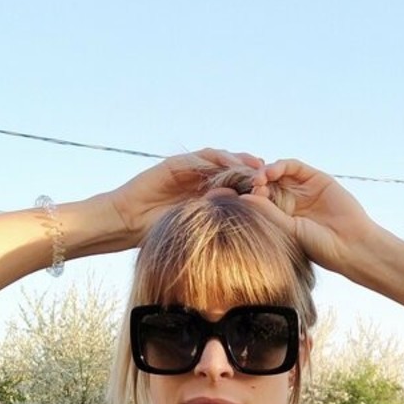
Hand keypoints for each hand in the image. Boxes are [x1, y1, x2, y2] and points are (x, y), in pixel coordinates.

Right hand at [102, 148, 264, 248]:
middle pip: (235, 174)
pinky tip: (236, 163)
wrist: (127, 223)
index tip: (275, 201)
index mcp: (208, 199)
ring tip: (260, 167)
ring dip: (243, 163)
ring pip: (224, 161)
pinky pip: (206, 157)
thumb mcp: (194, 234)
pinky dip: (222, 158)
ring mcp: (192, 171)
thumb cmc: (157, 235)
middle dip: (254, 176)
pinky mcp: (181, 163)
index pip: (238, 192)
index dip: (256, 194)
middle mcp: (202, 183)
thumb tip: (246, 247)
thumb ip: (215, 230)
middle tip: (274, 180)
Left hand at [240, 158, 378, 273]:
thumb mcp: (288, 230)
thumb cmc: (319, 246)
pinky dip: (281, 165)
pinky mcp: (316, 178)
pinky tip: (270, 172)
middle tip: (247, 185)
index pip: (259, 200)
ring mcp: (303, 189)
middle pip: (266, 184)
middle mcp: (291, 202)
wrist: (351, 244)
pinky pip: (294, 166)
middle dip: (254, 181)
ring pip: (278, 173)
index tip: (237, 197)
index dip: (248, 195)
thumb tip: (242, 197)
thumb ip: (267, 212)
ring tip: (258, 179)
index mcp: (281, 218)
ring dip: (265, 172)